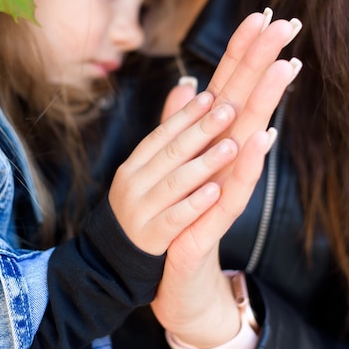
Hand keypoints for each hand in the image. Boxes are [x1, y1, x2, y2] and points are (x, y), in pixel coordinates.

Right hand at [109, 90, 240, 254]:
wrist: (117, 261)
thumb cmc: (144, 208)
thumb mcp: (148, 172)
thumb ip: (170, 133)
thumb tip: (187, 88)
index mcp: (133, 165)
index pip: (162, 134)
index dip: (187, 115)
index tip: (212, 96)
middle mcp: (132, 184)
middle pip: (170, 153)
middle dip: (201, 130)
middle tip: (229, 109)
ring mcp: (139, 211)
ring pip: (175, 183)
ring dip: (204, 163)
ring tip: (231, 146)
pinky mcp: (150, 239)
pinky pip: (175, 218)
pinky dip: (195, 204)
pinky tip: (217, 192)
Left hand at [151, 10, 301, 348]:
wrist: (173, 266)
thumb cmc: (182, 210)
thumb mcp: (178, 159)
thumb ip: (181, 122)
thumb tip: (189, 84)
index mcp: (213, 140)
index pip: (228, 87)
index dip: (241, 53)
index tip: (258, 16)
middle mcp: (226, 157)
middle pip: (245, 101)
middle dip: (263, 63)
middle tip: (287, 24)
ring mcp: (227, 183)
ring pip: (248, 136)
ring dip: (265, 102)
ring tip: (285, 66)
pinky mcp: (219, 215)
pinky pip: (236, 186)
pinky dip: (248, 161)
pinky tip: (262, 135)